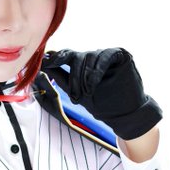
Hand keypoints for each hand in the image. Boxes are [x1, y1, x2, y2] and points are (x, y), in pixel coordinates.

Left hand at [45, 48, 161, 139]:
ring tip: (86, 93)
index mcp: (84, 64)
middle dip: (71, 72)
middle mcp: (95, 57)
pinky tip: (92, 85)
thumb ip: (62, 78)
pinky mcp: (120, 54)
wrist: (126, 114)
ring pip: (88, 57)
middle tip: (71, 89)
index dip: (56, 58)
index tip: (45, 61)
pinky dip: (96, 72)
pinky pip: (104, 57)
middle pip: (75, 56)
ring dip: (84, 77)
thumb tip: (44, 65)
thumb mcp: (77, 92)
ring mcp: (108, 54)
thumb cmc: (102, 105)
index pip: (67, 56)